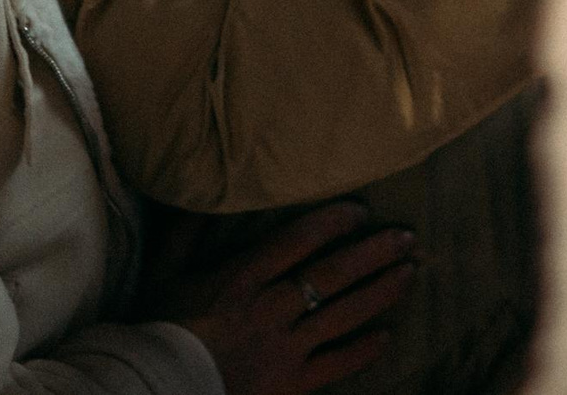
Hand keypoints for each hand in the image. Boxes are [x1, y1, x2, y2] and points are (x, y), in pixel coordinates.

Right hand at [169, 202, 416, 394]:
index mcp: (242, 277)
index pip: (298, 240)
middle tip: (406, 236)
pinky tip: (386, 336)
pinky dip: (363, 351)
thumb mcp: (164, 271)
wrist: (156, 389)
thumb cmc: (158, 328)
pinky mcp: (291, 384)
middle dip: (373, 253)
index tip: (360, 210)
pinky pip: (335, 366)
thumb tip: (204, 191)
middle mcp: (271, 308)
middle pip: (332, 274)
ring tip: (410, 273)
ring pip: (343, 315)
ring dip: (380, 293)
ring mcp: (284, 348)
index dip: (333, 221)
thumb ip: (186, 231)